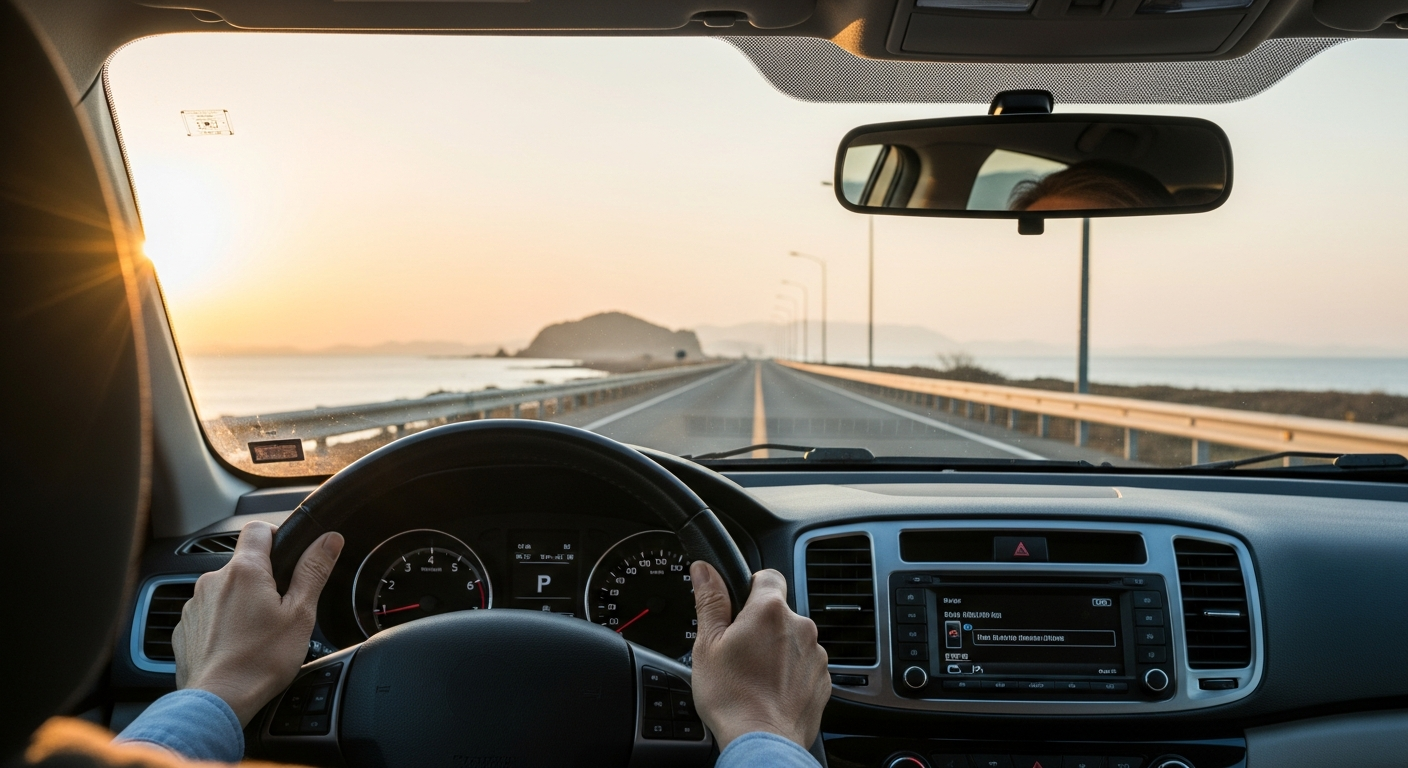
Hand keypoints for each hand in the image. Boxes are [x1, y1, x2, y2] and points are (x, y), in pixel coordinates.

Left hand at [173, 521, 343, 725]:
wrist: (217, 702)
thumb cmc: (260, 661)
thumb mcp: (301, 614)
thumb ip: (313, 570)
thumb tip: (329, 539)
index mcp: (245, 571)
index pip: (258, 529)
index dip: (276, 537)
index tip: (288, 557)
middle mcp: (213, 581)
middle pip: (243, 564)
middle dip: (263, 580)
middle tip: (281, 609)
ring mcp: (194, 605)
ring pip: (225, 590)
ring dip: (241, 602)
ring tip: (258, 633)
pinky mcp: (184, 628)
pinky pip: (209, 614)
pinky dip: (223, 624)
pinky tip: (237, 646)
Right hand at [689, 562, 829, 750]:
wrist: (763, 742)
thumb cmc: (732, 698)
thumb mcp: (707, 645)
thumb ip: (710, 601)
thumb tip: (705, 570)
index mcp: (769, 610)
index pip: (768, 575)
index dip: (751, 588)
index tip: (739, 607)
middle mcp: (800, 626)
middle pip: (779, 612)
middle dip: (760, 626)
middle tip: (738, 651)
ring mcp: (815, 654)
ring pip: (793, 640)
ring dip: (777, 650)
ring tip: (754, 676)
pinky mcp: (824, 680)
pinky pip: (804, 665)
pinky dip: (790, 673)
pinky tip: (770, 690)